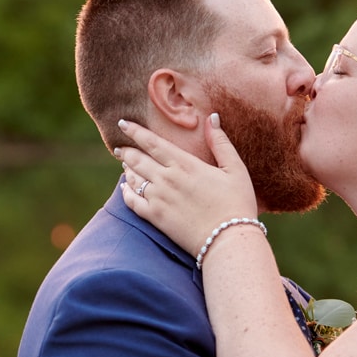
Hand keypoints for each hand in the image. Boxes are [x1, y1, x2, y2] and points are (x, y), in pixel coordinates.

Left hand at [116, 115, 258, 253]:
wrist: (228, 240)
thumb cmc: (237, 203)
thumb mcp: (235, 169)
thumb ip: (221, 142)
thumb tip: (213, 117)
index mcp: (185, 164)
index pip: (152, 142)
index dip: (135, 132)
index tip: (123, 123)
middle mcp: (167, 179)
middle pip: (138, 159)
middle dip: (127, 151)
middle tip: (120, 147)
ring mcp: (158, 199)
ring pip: (134, 178)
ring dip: (127, 168)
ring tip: (125, 163)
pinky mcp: (155, 218)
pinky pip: (132, 202)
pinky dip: (126, 192)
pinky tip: (125, 187)